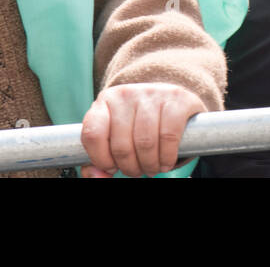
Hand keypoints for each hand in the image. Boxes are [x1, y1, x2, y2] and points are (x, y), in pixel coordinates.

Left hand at [80, 82, 206, 177]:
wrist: (171, 98)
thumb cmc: (138, 122)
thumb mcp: (115, 135)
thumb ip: (100, 159)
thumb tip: (97, 176)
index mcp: (104, 101)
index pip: (93, 134)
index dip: (101, 158)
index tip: (112, 167)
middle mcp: (125, 94)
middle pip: (122, 145)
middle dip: (130, 168)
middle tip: (137, 172)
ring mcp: (152, 93)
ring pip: (145, 142)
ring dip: (149, 165)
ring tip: (152, 168)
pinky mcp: (176, 97)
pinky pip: (168, 135)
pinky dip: (167, 156)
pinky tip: (166, 162)